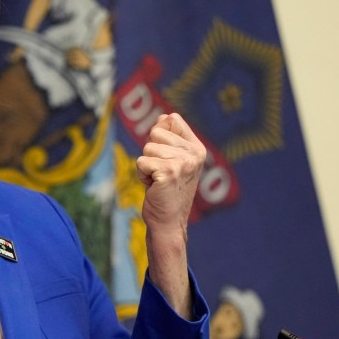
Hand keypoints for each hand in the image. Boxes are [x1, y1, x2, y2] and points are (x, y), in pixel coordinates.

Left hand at [136, 113, 205, 317]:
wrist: (168, 222)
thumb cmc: (166, 191)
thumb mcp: (171, 160)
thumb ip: (168, 138)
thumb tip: (162, 117)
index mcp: (197, 148)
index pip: (172, 118)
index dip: (160, 135)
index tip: (165, 157)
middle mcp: (194, 153)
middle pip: (155, 132)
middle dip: (150, 152)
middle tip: (160, 173)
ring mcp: (183, 162)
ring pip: (146, 147)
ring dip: (146, 166)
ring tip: (157, 181)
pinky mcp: (168, 172)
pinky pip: (141, 161)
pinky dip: (141, 175)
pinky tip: (153, 187)